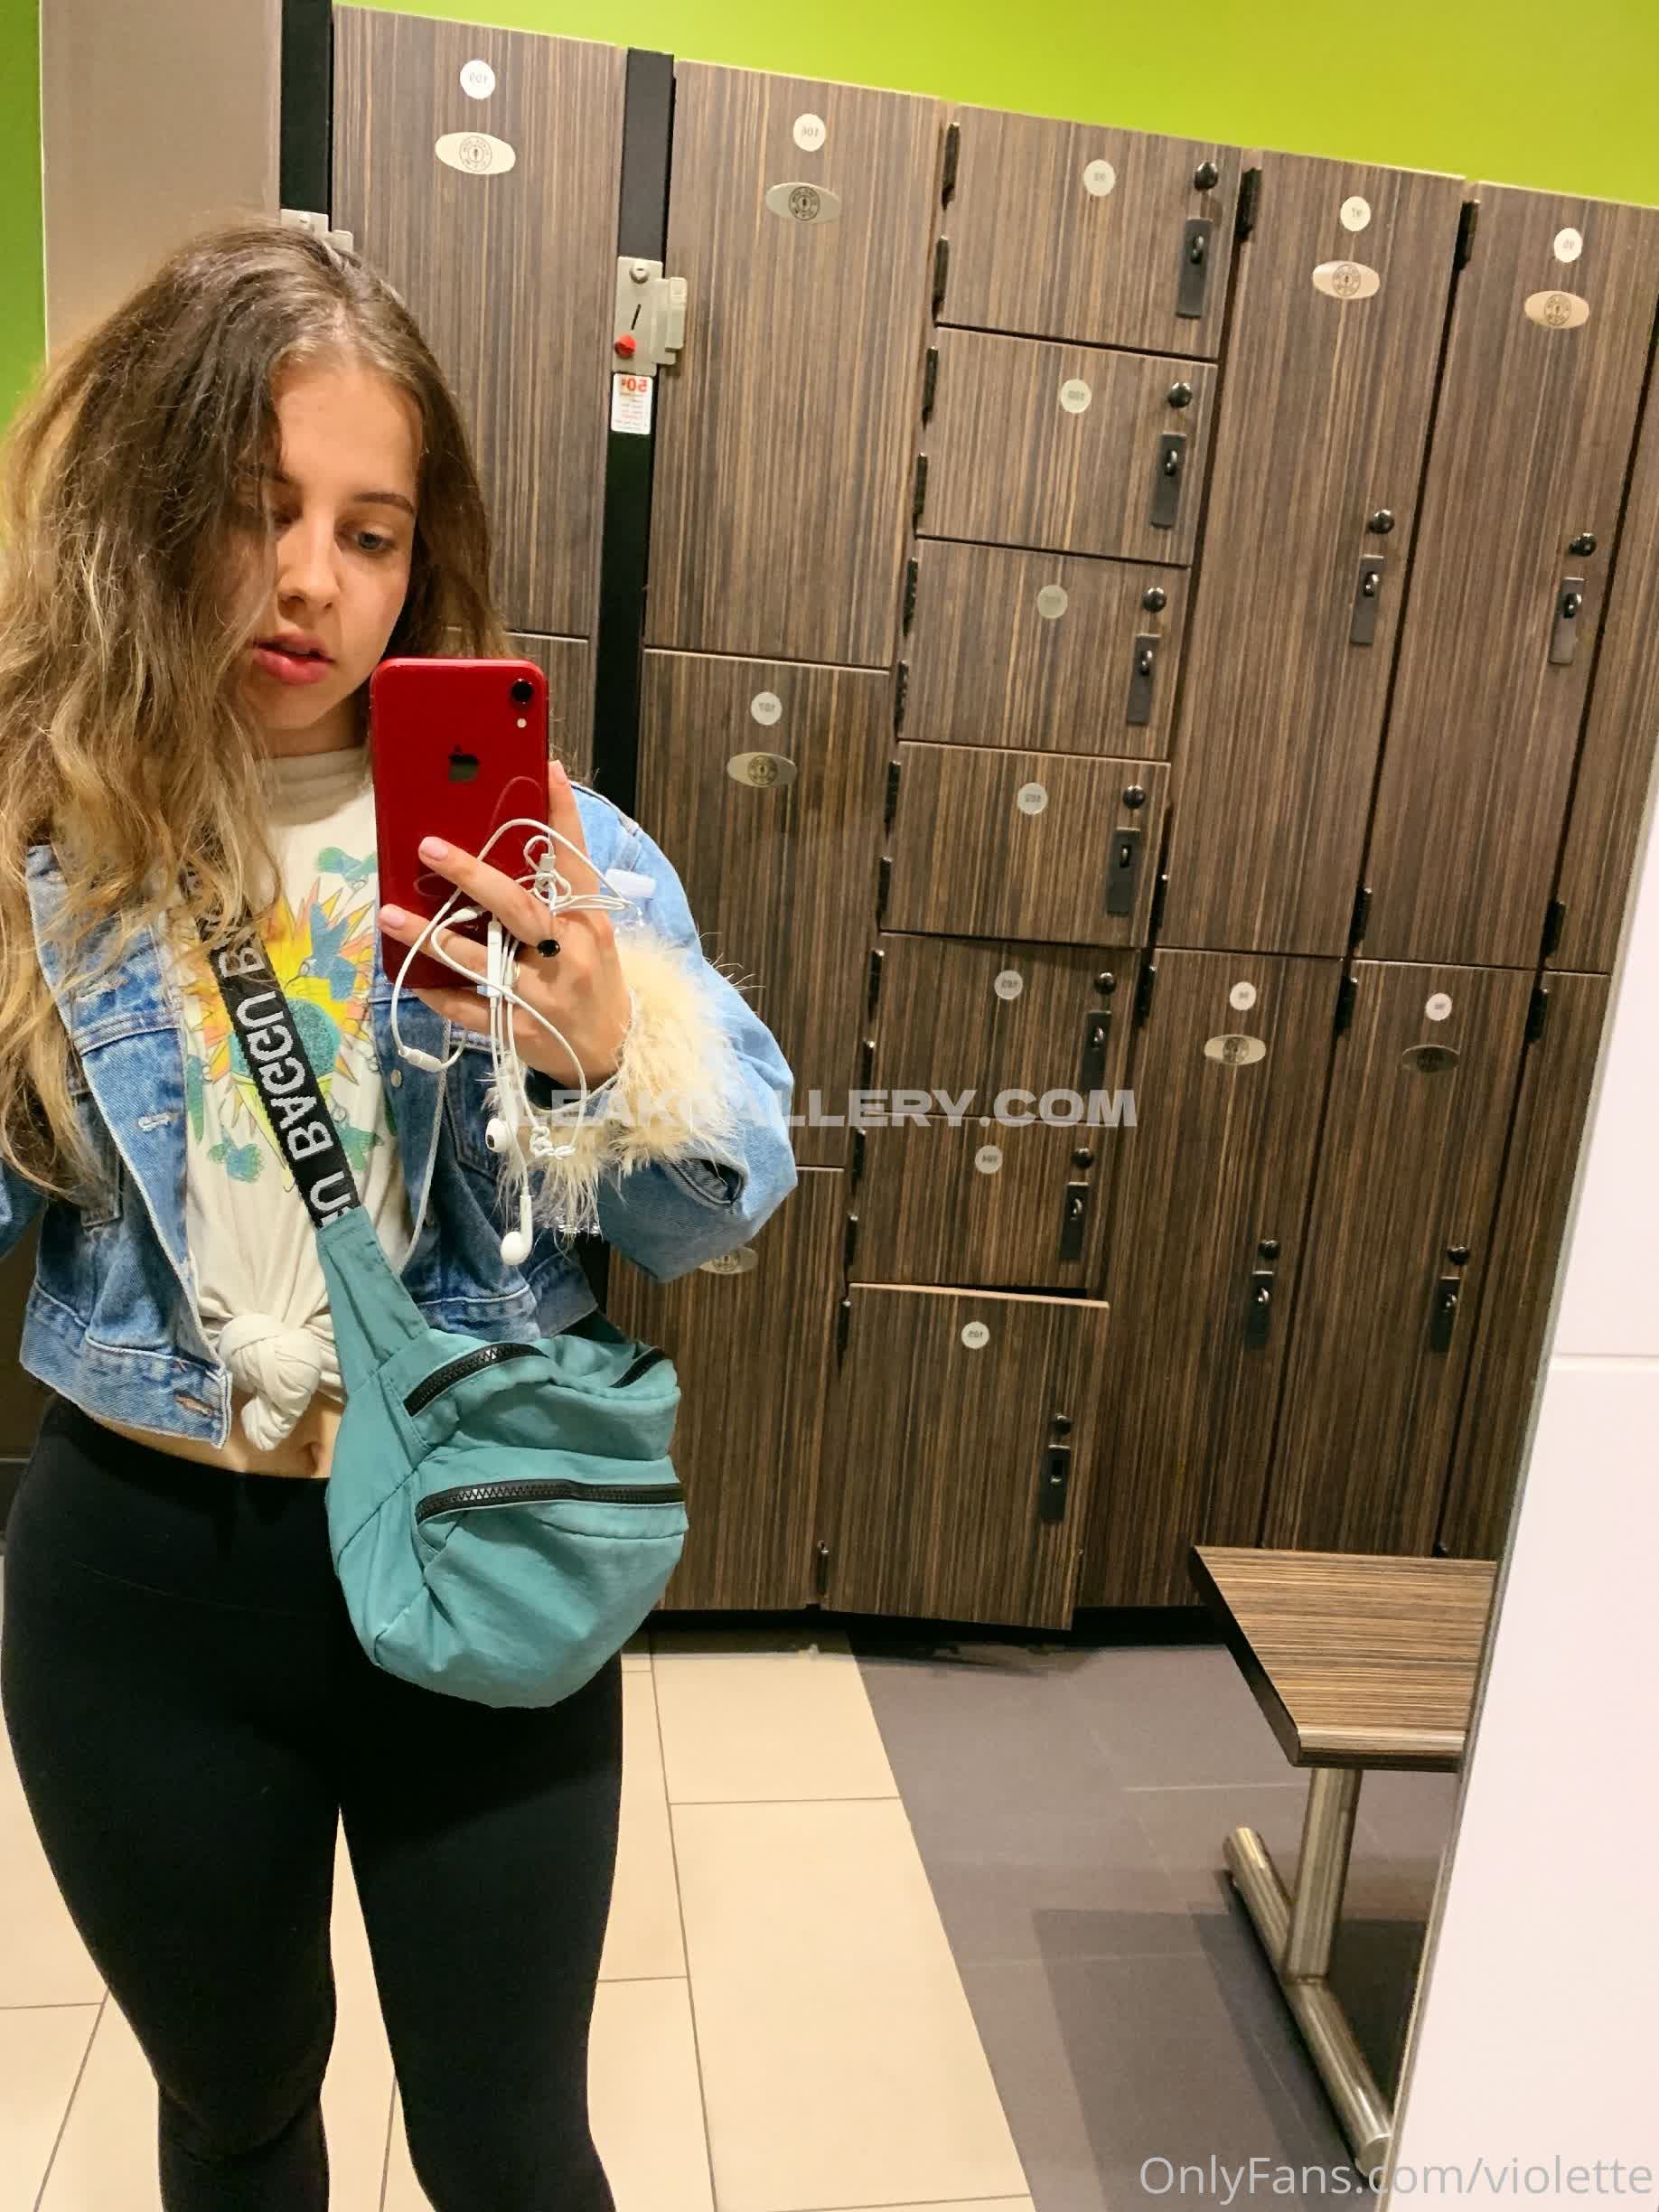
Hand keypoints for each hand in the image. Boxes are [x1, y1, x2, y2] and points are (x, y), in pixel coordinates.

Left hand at [378, 759, 631, 1088]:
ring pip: (478, 960)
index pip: (574, 861)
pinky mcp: (517, 1031)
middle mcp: (567, 955)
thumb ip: (558, 891)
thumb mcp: (591, 932)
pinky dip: (439, 994)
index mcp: (587, 922)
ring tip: (389, 913)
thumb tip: (527, 834)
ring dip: (429, 935)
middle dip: (471, 875)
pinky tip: (414, 979)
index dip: (561, 815)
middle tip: (428, 846)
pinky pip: (468, 1009)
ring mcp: (541, 996)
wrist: (612, 1052)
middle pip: (516, 908)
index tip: (546, 769)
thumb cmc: (593, 979)